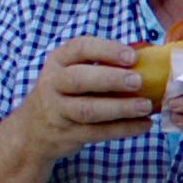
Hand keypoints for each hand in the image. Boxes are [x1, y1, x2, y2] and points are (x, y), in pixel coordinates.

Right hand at [16, 37, 148, 159]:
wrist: (34, 128)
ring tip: (146, 106)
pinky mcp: (69, 134)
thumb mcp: (71, 70)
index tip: (132, 56)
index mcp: (58, 60)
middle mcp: (54, 83)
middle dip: (111, 79)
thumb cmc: (66, 91)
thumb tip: (148, 58)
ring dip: (120, 108)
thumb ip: (100, 63)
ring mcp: (58, 111)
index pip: (80, 48)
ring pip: (88, 110)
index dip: (107, 50)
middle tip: (139, 81)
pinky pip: (98, 132)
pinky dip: (124, 129)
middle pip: (79, 79)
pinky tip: (144, 124)